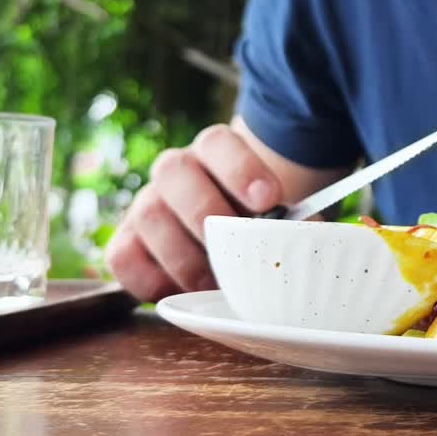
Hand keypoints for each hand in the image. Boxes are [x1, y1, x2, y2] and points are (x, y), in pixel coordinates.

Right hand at [105, 124, 283, 301]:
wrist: (224, 234)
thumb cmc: (257, 222)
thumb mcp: (279, 215)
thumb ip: (293, 222)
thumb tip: (314, 240)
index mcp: (215, 152)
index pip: (218, 142)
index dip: (241, 167)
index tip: (269, 200)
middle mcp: (174, 171)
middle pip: (173, 170)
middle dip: (206, 212)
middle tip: (233, 249)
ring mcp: (144, 205)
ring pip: (148, 215)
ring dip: (184, 256)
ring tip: (216, 284)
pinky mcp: (124, 242)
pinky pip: (122, 257)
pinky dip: (152, 280)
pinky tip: (182, 293)